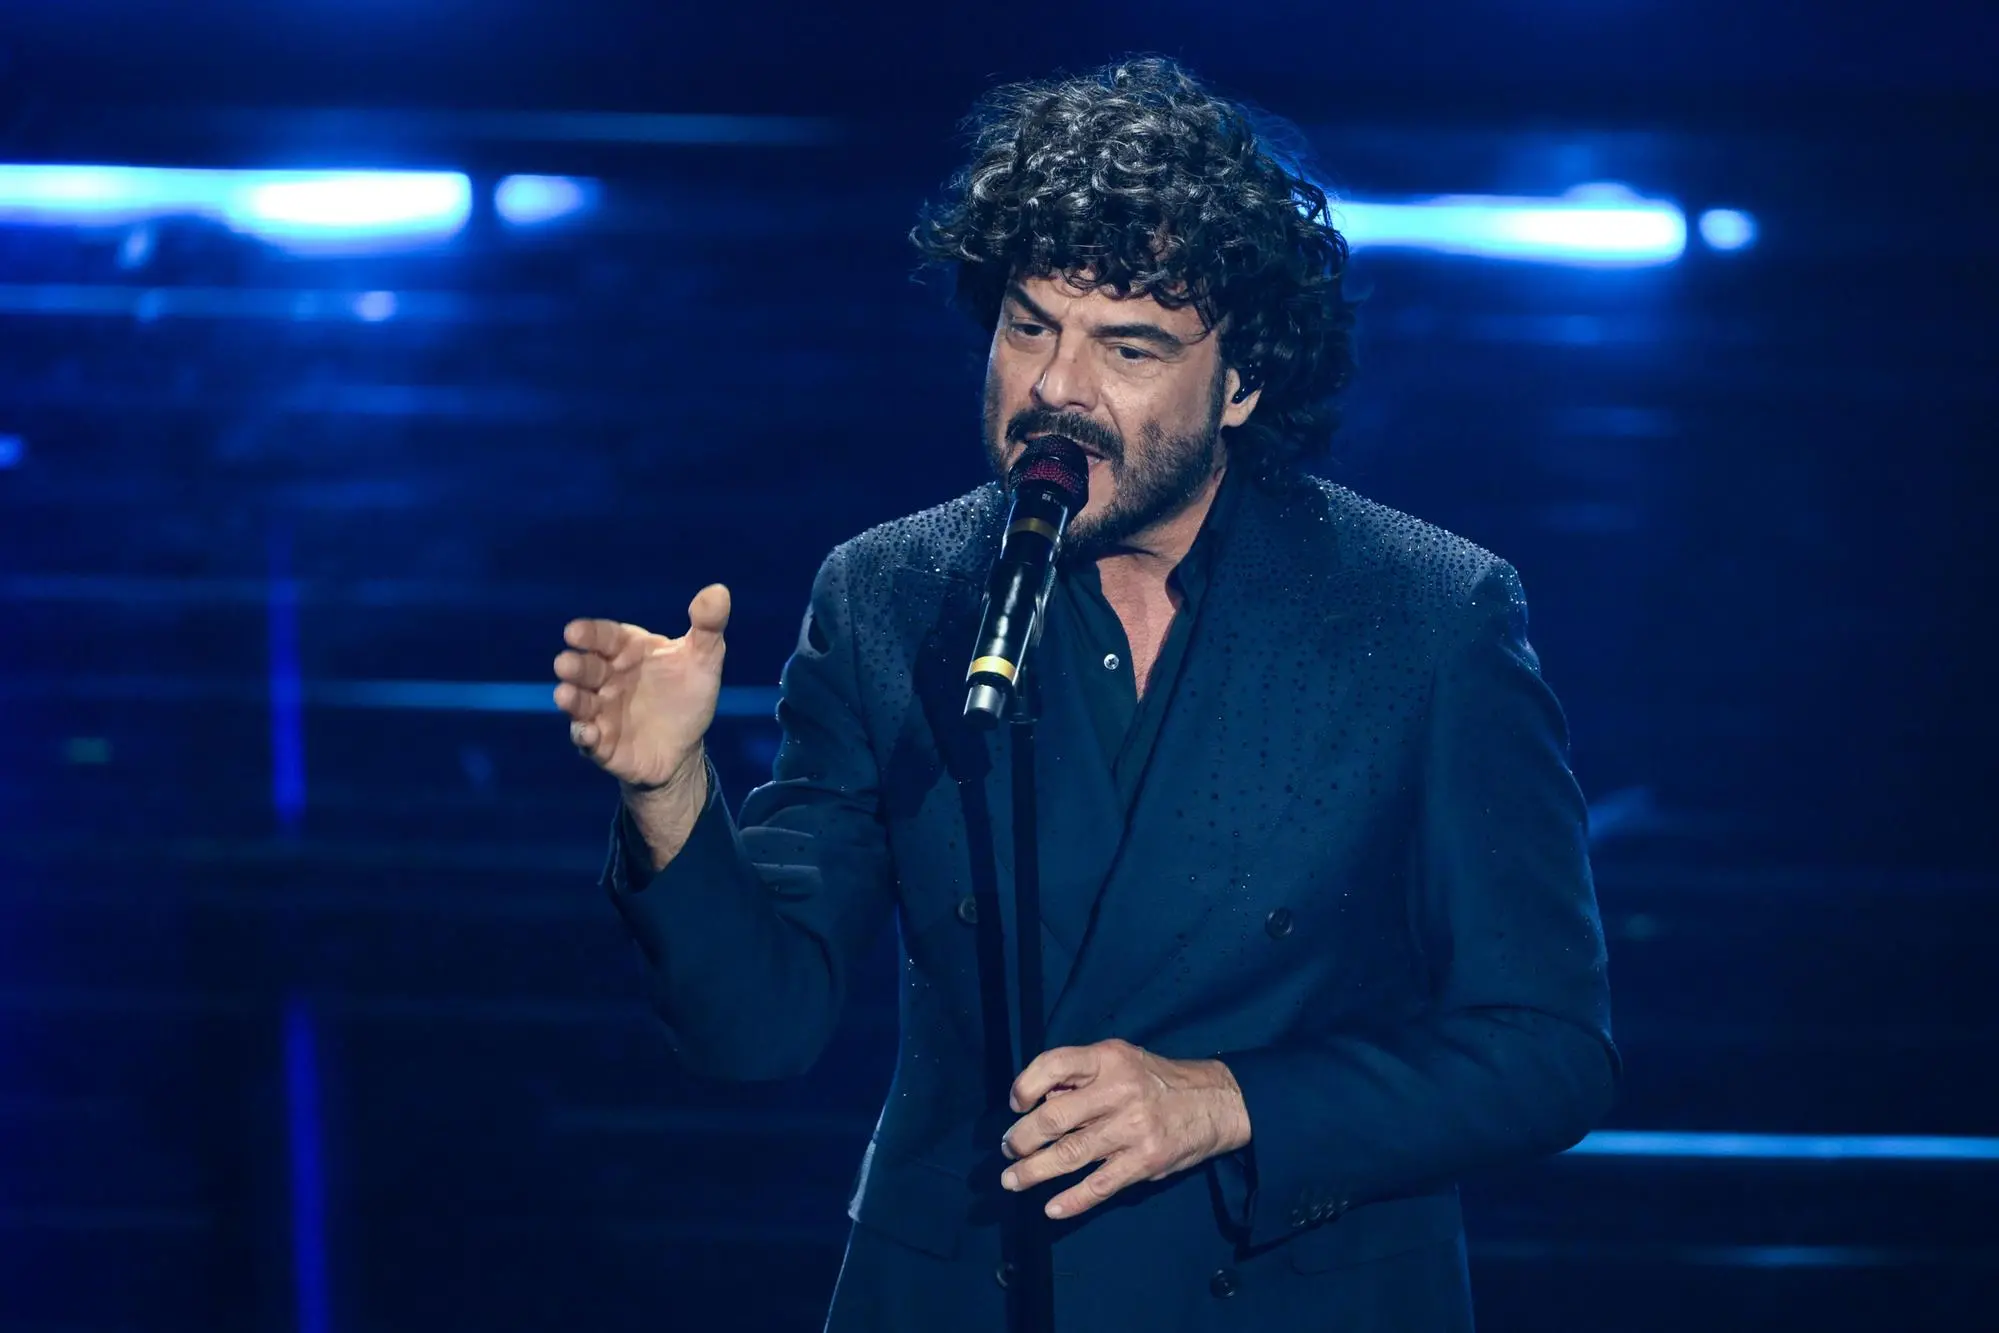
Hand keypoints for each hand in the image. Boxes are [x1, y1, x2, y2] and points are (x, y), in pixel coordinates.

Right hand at [554, 585, 730, 788]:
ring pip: (580, 703)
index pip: (605, 637)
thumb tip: (719, 590)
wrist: (686, 745)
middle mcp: (607, 678)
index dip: (589, 634)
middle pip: (586, 668)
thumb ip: (708, 625)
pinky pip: (587, 739)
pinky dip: (584, 736)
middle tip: (564, 664)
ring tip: (565, 695)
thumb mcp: (704, 659)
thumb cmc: (688, 694)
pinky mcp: (600, 744)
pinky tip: (588, 733)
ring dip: (571, 700)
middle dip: (574, 666)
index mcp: (627, 650)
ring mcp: (600, 711)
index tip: (574, 632)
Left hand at [999, 1039, 1250, 1219]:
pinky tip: (1051, 1208)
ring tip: (1012, 1180)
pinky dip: (1072, 1200)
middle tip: (1008, 1150)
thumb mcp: (1122, 1061)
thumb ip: (1084, 1077)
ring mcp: (1132, 1128)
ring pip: (1069, 1154)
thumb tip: (1040, 1101)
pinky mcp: (1145, 1162)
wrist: (1216, 1102)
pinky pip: (1100, 1185)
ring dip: (1034, 1171)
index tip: (1015, 1104)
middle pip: (1054, 1117)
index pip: (1055, 1063)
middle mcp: (1119, 1091)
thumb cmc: (1157, 1081)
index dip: (1026, 1084)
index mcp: (1109, 1059)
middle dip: (1022, 1138)